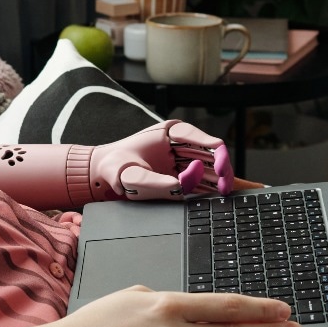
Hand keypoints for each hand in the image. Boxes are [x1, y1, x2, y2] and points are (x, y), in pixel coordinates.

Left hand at [92, 120, 237, 199]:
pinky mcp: (179, 172)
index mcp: (168, 132)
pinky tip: (216, 195)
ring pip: (208, 165)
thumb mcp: (131, 175)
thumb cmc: (114, 167)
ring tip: (224, 191)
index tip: (219, 162)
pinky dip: (209, 186)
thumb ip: (156, 182)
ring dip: (218, 178)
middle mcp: (177, 142)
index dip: (213, 150)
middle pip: (208, 151)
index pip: (197, 137)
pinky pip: (200, 178)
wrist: (101, 174)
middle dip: (220, 167)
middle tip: (225, 183)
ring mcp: (180, 157)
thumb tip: (180, 188)